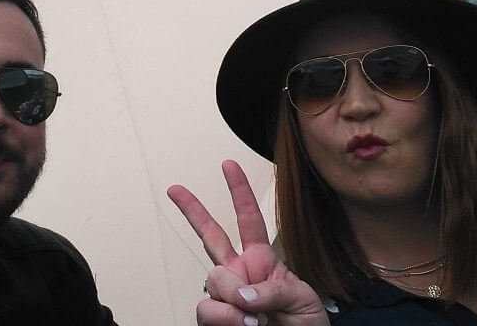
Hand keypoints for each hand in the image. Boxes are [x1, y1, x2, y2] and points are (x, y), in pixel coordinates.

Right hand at [167, 160, 327, 325]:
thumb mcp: (301, 300)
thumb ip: (272, 290)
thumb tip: (241, 293)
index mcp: (262, 261)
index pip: (249, 220)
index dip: (239, 192)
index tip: (228, 166)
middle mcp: (239, 275)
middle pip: (211, 236)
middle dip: (193, 210)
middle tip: (175, 189)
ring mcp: (225, 297)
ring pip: (212, 280)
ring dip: (233, 297)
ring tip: (255, 319)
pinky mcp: (214, 319)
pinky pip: (206, 309)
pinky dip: (225, 318)